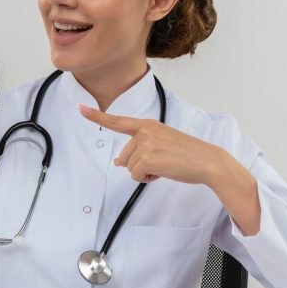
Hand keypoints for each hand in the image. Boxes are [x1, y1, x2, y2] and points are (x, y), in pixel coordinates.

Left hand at [78, 104, 226, 184]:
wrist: (206, 161)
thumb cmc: (187, 154)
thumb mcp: (161, 144)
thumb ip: (139, 149)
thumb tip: (118, 163)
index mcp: (148, 125)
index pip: (117, 121)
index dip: (96, 116)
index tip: (79, 108)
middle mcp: (144, 131)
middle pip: (124, 157)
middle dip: (139, 165)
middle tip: (162, 162)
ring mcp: (146, 144)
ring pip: (129, 167)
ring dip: (144, 172)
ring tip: (164, 166)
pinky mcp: (148, 158)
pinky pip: (136, 176)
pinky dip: (147, 179)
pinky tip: (163, 172)